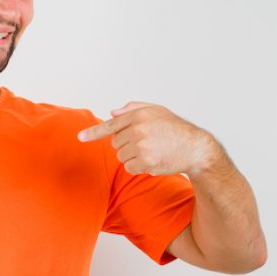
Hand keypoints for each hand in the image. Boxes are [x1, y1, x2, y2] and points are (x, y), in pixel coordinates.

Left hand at [76, 101, 214, 175]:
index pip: (111, 125)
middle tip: (147, 142)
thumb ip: (133, 108)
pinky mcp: (146, 162)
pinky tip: (153, 161)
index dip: (93, 132)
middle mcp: (138, 130)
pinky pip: (130, 167)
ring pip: (121, 156)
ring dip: (133, 156)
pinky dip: (138, 167)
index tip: (80, 137)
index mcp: (139, 115)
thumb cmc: (175, 129)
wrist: (196, 148)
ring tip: (152, 151)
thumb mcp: (157, 111)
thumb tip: (112, 113)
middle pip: (115, 143)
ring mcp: (142, 147)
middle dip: (127, 144)